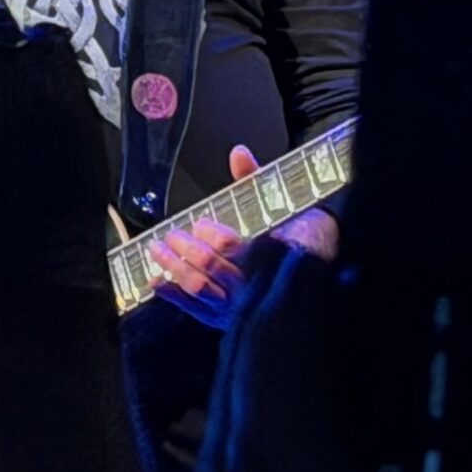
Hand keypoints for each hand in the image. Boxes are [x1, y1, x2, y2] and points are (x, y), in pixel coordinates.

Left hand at [151, 145, 339, 330]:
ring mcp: (241, 305)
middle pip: (210, 266)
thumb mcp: (277, 205)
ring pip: (200, 287)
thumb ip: (254, 179)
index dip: (212, 235)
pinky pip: (197, 310)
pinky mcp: (227, 318)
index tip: (201, 223)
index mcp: (269, 253)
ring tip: (158, 248)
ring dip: (174, 266)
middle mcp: (254, 283)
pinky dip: (174, 295)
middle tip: (174, 234)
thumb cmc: (294, 237)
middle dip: (186, 248)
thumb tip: (238, 153)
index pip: (231, 246)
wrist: (314, 275)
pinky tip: (157, 280)